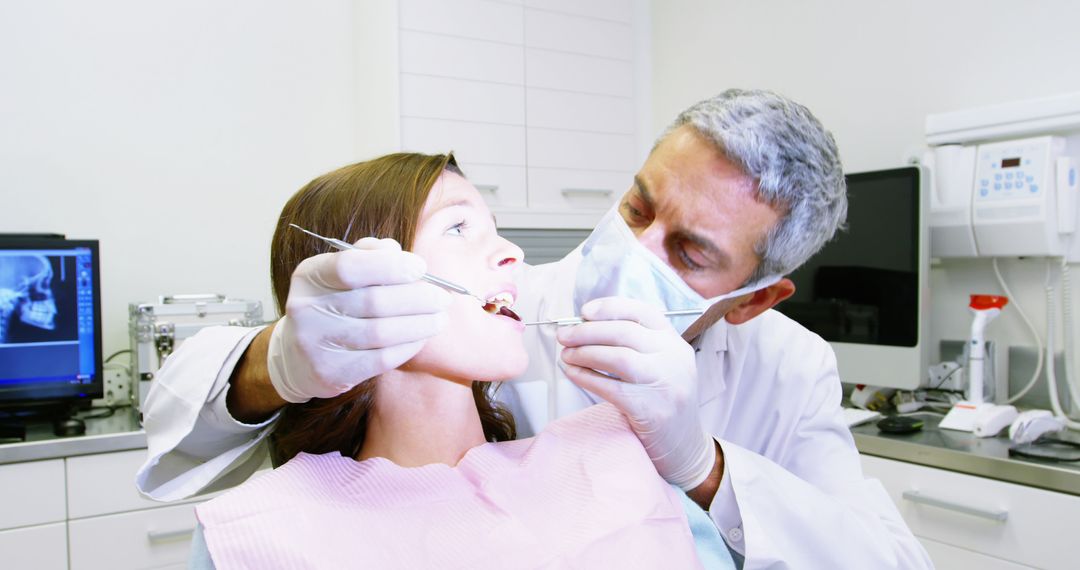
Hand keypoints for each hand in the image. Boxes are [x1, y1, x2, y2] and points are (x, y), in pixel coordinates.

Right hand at [268, 238, 450, 401]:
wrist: (297, 355)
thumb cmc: (332, 304)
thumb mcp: (340, 274)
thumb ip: (368, 256)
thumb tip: (397, 251)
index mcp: (310, 276)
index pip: (350, 266)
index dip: (391, 266)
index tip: (421, 268)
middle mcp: (307, 309)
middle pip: (373, 301)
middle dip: (417, 298)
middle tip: (442, 297)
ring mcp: (316, 344)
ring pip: (381, 332)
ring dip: (420, 324)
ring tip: (439, 318)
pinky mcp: (330, 373)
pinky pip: (380, 359)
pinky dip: (408, 346)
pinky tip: (421, 337)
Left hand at [556, 297, 715, 489]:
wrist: (686, 446)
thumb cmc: (664, 400)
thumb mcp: (662, 364)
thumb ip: (636, 344)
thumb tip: (587, 325)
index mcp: (675, 342)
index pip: (643, 312)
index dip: (610, 308)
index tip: (584, 311)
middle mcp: (673, 358)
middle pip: (624, 332)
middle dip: (587, 331)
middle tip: (563, 335)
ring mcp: (665, 384)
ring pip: (618, 357)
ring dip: (585, 353)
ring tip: (566, 355)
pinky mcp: (650, 410)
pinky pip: (610, 388)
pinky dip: (586, 377)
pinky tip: (573, 373)